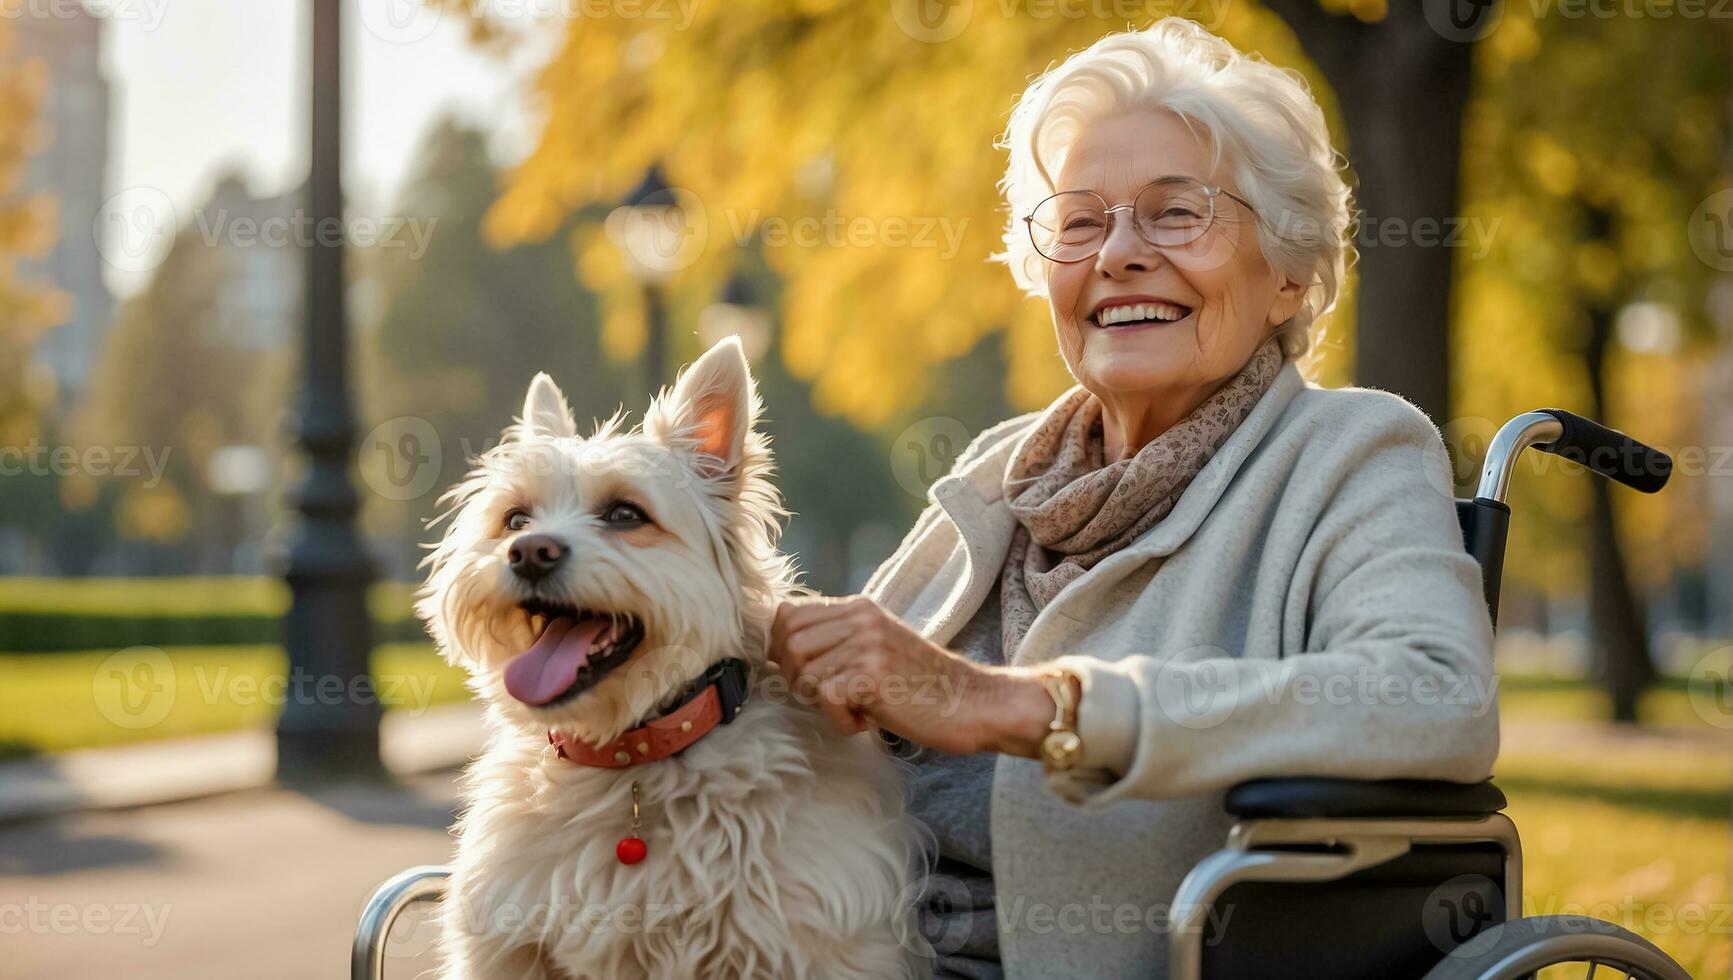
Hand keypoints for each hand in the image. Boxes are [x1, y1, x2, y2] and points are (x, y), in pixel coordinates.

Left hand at [767, 594, 1053, 756]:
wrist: (975, 702)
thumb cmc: (924, 685)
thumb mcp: (878, 648)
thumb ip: (839, 642)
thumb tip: (780, 656)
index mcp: (860, 608)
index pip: (789, 613)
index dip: (781, 647)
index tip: (800, 674)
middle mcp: (861, 619)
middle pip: (789, 642)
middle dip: (797, 679)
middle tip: (829, 698)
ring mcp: (867, 646)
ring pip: (804, 674)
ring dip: (822, 703)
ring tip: (857, 709)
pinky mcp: (872, 677)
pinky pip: (826, 699)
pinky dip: (842, 721)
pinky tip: (869, 721)